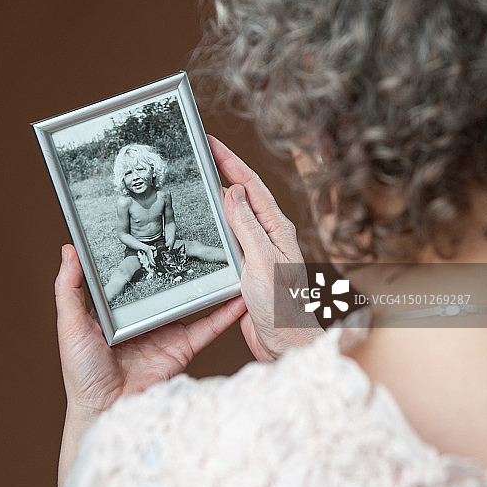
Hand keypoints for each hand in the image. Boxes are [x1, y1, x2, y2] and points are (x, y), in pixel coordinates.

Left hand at [55, 244, 245, 486]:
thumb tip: (68, 250)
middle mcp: (144, 315)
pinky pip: (207, 327)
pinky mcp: (182, 346)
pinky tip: (239, 297)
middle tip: (200, 233)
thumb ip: (69, 288)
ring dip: (209, 282)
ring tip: (227, 257)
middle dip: (183, 260)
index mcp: (119, 307)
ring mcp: (166, 330)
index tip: (158, 225)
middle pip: (168, 282)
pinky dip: (225, 314)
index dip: (146, 251)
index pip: (135, 272)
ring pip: (192, 300)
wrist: (105, 412)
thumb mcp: (70, 324)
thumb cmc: (81, 372)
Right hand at [209, 136, 323, 362]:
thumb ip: (247, 226)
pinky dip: (217, 223)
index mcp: (277, 228)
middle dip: (223, 169)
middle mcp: (269, 235)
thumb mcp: (261, 261)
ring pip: (236, 214)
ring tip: (200, 179)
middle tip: (202, 152)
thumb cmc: (283, 307)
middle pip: (243, 193)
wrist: (286, 344)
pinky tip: (205, 223)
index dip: (231, 160)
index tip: (212, 142)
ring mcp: (259, 250)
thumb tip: (234, 191)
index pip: (251, 184)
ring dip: (219, 195)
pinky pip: (230, 236)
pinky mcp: (248, 266)